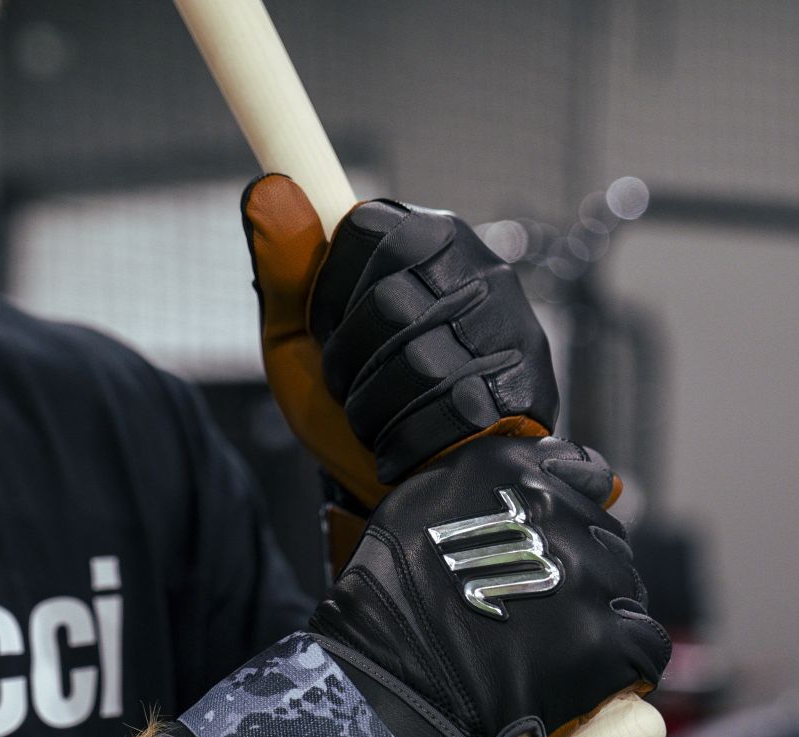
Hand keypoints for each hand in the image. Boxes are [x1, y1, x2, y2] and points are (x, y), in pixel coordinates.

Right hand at [163, 436, 668, 736]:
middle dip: (586, 565)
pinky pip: (646, 642)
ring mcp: (584, 574)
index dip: (575, 507)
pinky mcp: (605, 639)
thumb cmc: (386, 605)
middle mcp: (553, 510)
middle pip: (604, 534)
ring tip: (565, 644)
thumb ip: (472, 491)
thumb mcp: (414, 510)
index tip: (564, 533)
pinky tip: (598, 672)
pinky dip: (628, 659)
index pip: (582, 470)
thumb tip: (511, 499)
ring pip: (626, 586)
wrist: (386, 683)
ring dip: (605, 610)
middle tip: (550, 604)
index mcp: (507, 470)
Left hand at [242, 174, 557, 505]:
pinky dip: (407, 441)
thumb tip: (268, 190)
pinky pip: (452, 411)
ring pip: (420, 361)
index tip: (325, 328)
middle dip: (346, 361)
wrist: (405, 484)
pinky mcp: (530, 387)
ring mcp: (513, 328)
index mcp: (428, 240)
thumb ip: (286, 271)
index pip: (365, 229)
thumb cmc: (354, 398)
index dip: (326, 290)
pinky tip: (404, 446)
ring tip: (375, 420)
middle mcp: (482, 270)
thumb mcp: (300, 337)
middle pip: (388, 299)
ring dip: (373, 408)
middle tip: (349, 386)